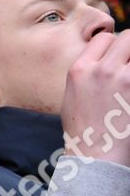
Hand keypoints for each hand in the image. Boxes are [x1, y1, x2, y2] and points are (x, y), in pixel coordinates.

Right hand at [63, 29, 129, 167]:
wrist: (96, 157)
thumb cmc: (84, 131)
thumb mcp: (72, 96)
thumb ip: (86, 73)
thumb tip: (106, 60)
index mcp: (79, 70)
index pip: (104, 39)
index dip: (115, 46)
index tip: (119, 60)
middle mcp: (101, 70)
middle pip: (128, 38)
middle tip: (129, 68)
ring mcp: (122, 79)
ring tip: (129, 83)